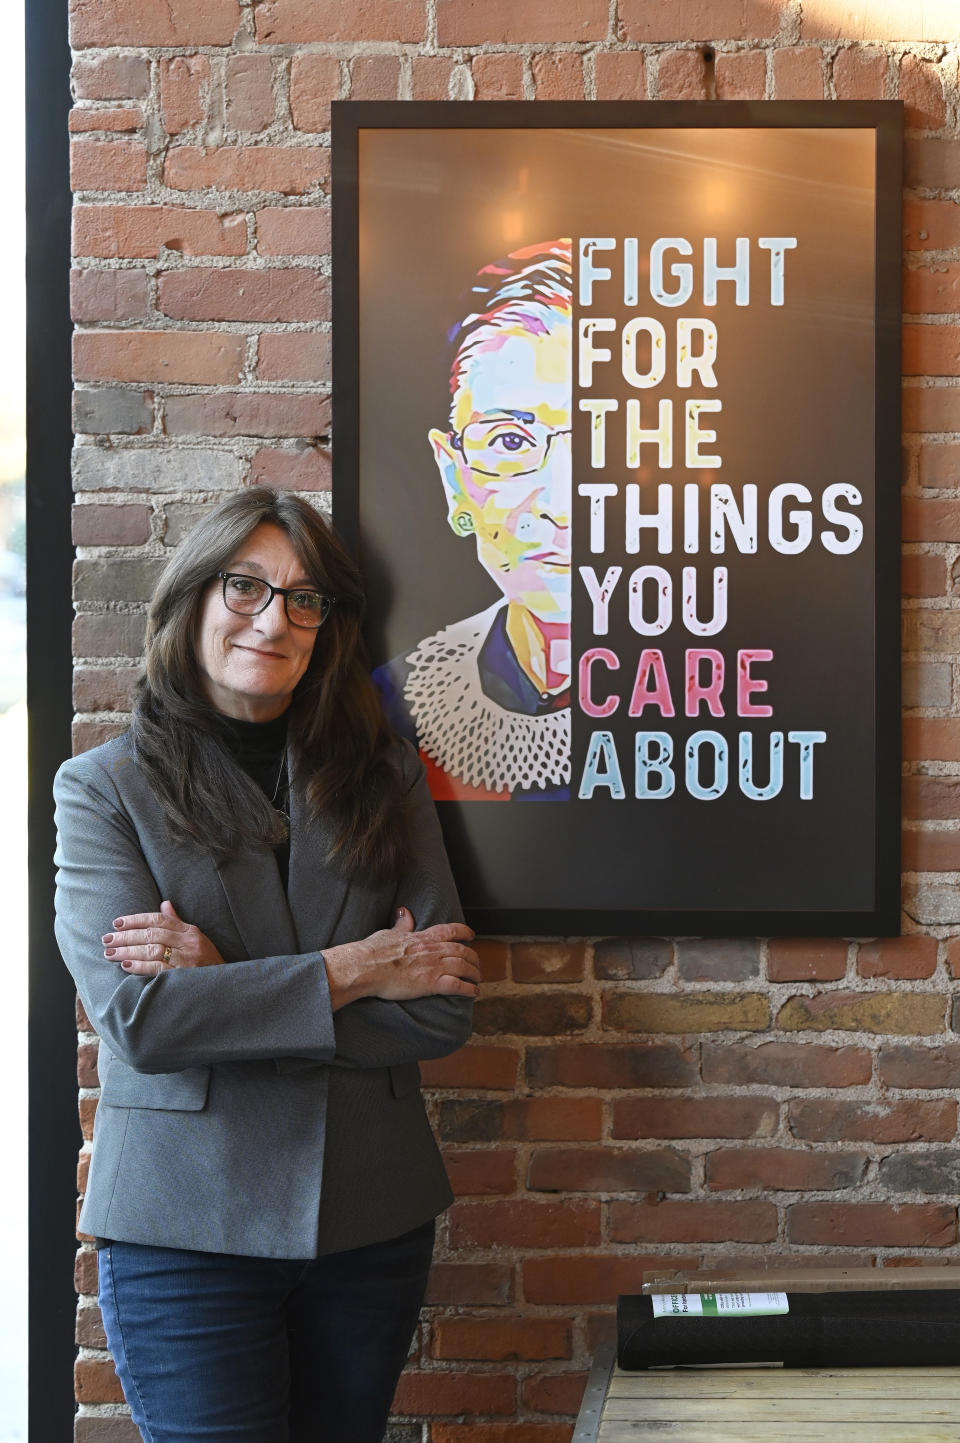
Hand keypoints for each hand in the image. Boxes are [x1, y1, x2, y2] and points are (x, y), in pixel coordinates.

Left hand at [103, 900, 225, 976]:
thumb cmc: (207, 960)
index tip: (117, 923)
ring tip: (110, 953)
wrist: (223, 984)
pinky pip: (157, 969)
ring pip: (152, 950)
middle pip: (152, 934)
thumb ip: (177, 922)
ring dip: (128, 951)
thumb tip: (164, 904)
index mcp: (189, 931)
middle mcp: (188, 942)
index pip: (158, 920)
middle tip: (106, 939)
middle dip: (126, 936)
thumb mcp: (195, 938)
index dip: (136, 920)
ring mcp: (186, 959)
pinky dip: (140, 966)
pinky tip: (125, 965)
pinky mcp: (183, 975)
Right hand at [323, 906, 480, 1010]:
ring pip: (464, 966)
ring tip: (478, 978)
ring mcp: (433, 966)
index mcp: (422, 937)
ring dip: (474, 972)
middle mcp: (432, 950)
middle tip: (477, 962)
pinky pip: (457, 985)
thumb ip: (401, 925)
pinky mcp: (431, 983)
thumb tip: (404, 912)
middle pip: (462, 950)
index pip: (450, 930)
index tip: (471, 935)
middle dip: (473, 956)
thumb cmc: (373, 951)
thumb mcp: (389, 932)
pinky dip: (469, 989)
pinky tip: (474, 993)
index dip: (464, 932)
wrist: (366, 967)